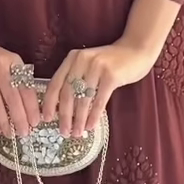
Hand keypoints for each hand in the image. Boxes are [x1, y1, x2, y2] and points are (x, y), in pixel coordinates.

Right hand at [0, 19, 41, 136]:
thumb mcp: (8, 60)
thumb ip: (18, 79)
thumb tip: (28, 109)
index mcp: (13, 61)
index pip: (25, 87)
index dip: (31, 107)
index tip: (36, 122)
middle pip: (12, 97)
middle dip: (20, 118)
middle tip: (24, 133)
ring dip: (4, 122)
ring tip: (10, 134)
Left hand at [42, 41, 156, 139]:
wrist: (136, 50)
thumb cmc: (112, 62)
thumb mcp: (89, 65)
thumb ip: (76, 80)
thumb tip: (63, 109)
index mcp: (72, 58)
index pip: (55, 83)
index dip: (49, 103)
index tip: (46, 119)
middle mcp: (82, 60)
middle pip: (67, 93)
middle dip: (64, 116)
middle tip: (63, 132)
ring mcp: (97, 67)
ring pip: (83, 99)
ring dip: (79, 119)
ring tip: (77, 133)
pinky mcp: (111, 76)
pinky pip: (99, 100)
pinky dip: (94, 116)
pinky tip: (91, 126)